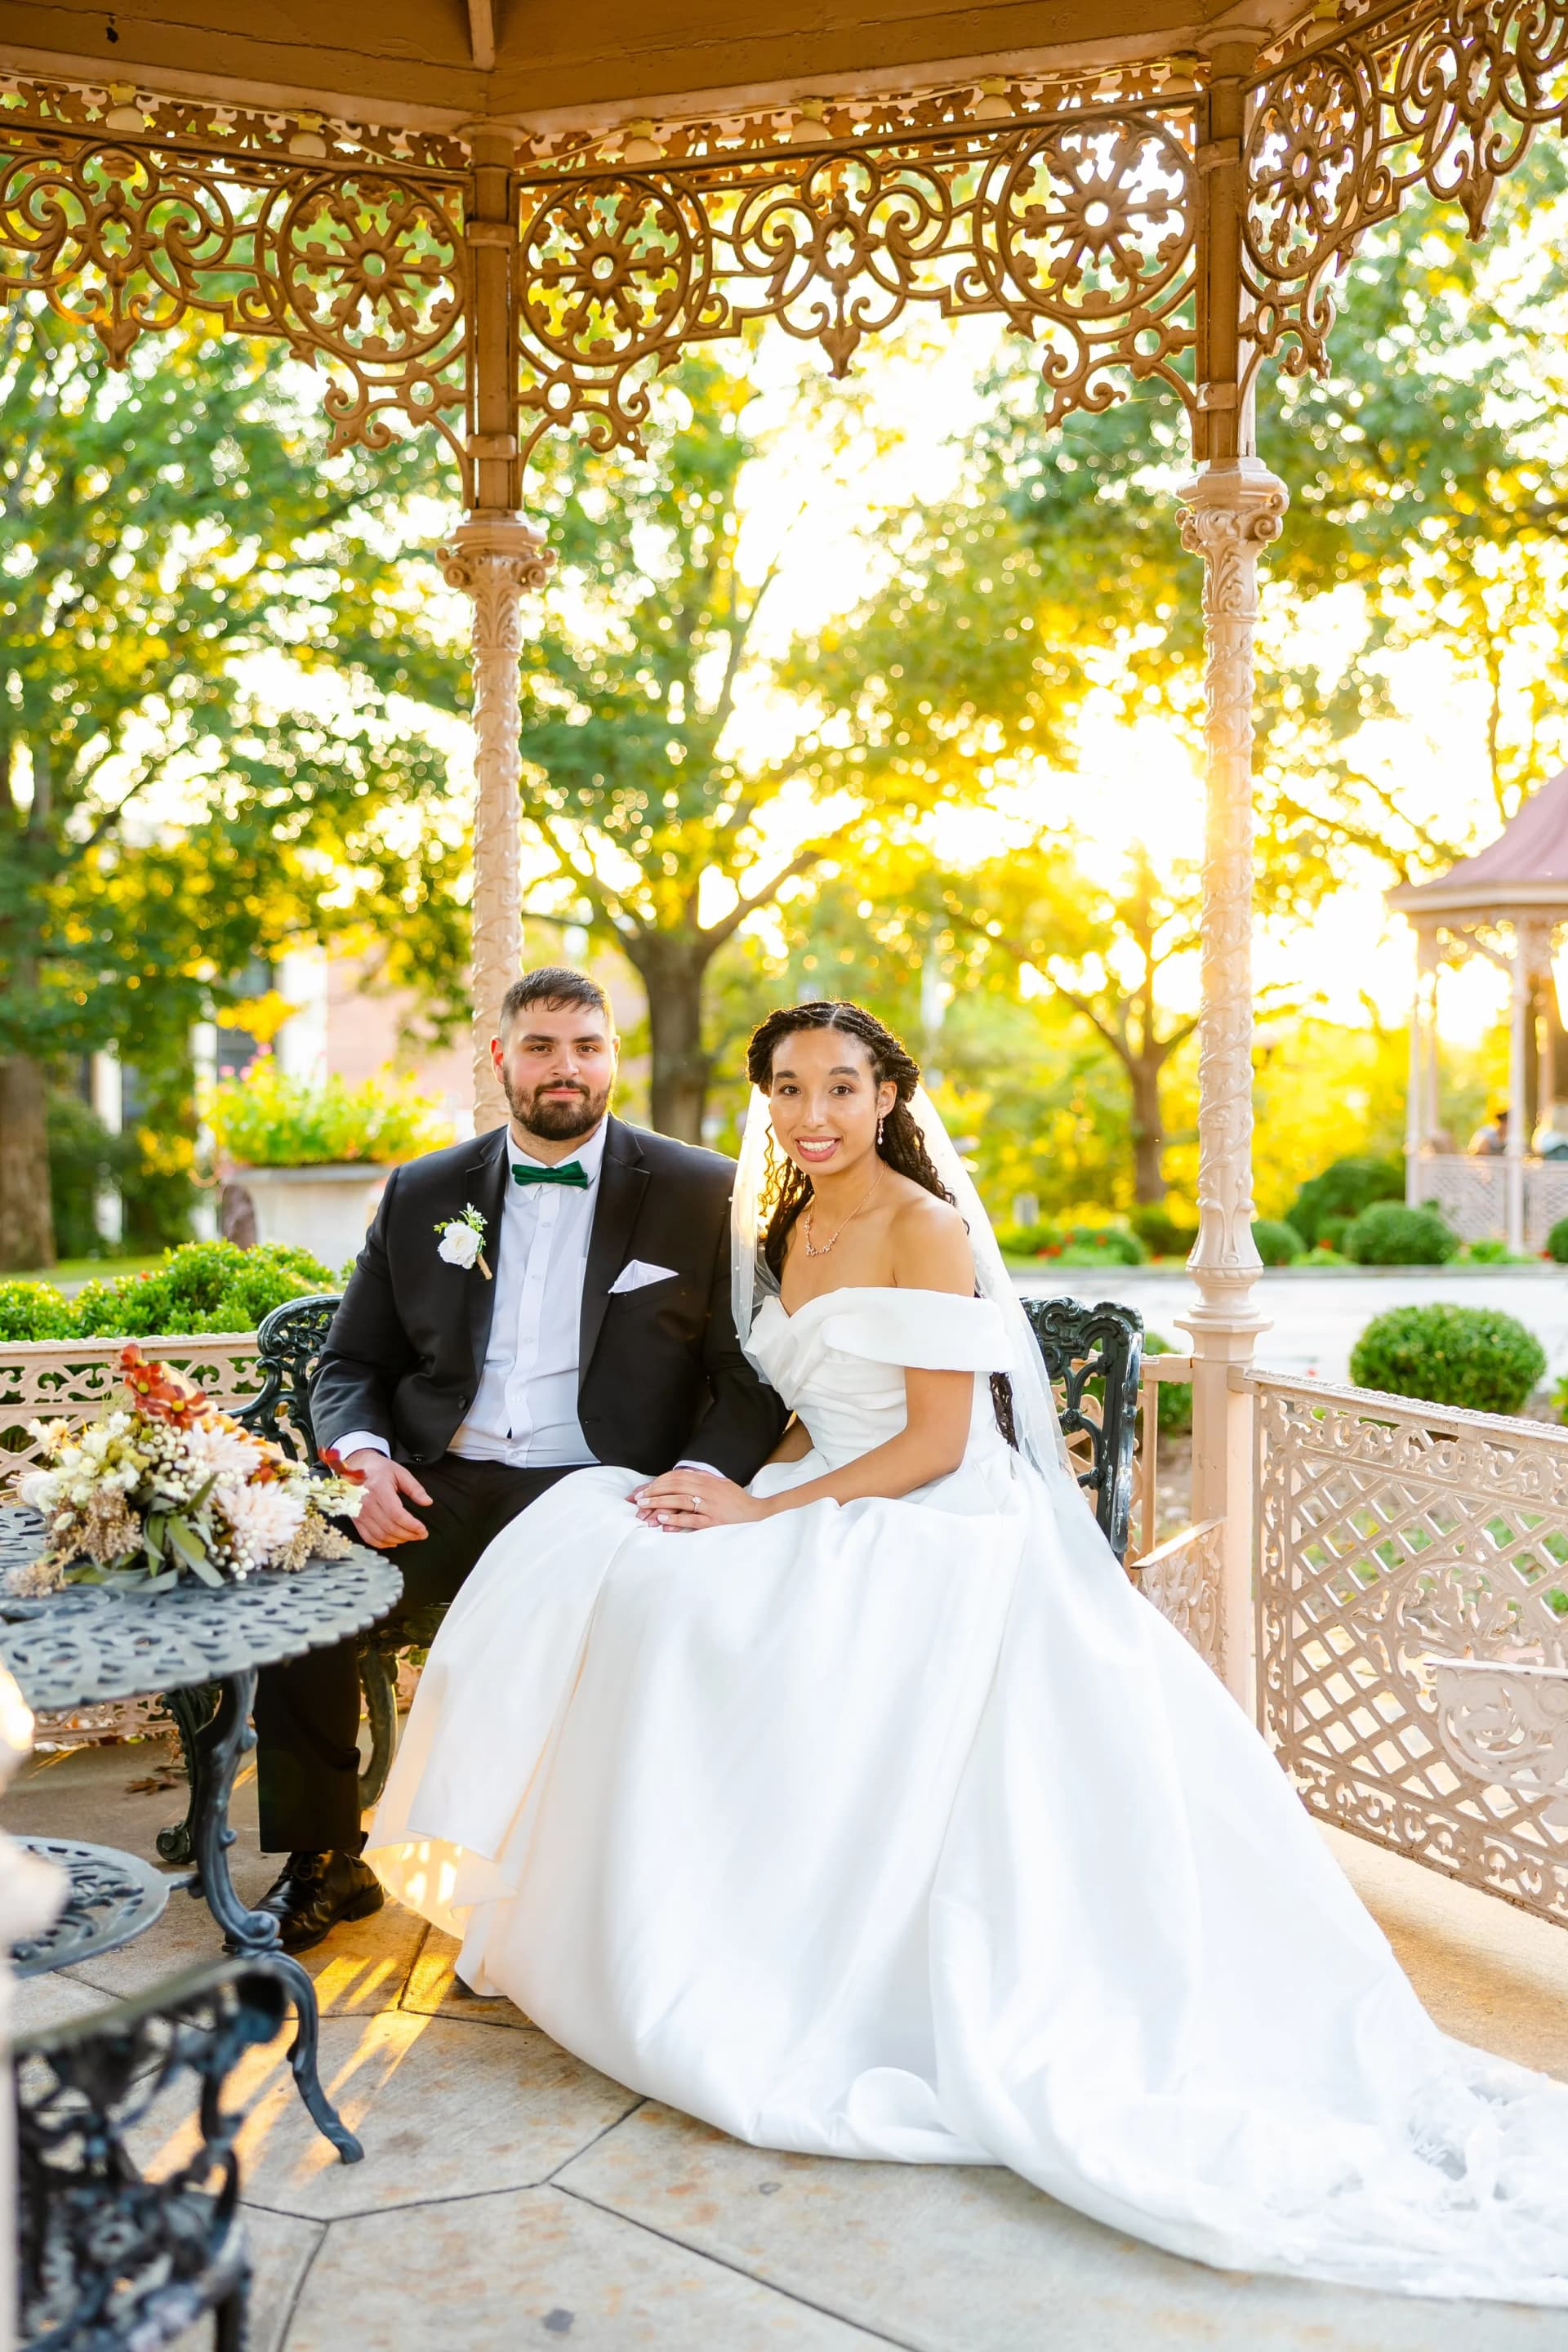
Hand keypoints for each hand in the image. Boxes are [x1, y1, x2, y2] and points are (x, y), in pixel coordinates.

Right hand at [346, 1451, 431, 1546]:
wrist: (357, 1467)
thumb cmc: (379, 1469)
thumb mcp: (400, 1473)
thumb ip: (415, 1488)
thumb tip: (427, 1502)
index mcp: (379, 1489)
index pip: (396, 1514)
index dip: (411, 1525)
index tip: (423, 1529)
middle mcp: (367, 1503)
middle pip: (390, 1527)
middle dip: (409, 1534)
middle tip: (421, 1534)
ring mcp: (359, 1513)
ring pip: (380, 1535)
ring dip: (398, 1539)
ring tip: (410, 1536)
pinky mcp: (356, 1520)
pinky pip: (368, 1538)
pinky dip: (382, 1543)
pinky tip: (394, 1541)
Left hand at [632, 1468, 769, 1531]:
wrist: (757, 1514)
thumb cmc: (738, 1500)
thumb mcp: (722, 1483)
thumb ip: (705, 1478)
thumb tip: (687, 1473)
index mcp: (708, 1481)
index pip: (678, 1477)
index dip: (659, 1482)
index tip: (646, 1489)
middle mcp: (708, 1490)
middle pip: (675, 1486)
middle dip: (654, 1491)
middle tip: (639, 1498)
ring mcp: (711, 1506)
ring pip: (680, 1501)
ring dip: (660, 1503)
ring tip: (645, 1507)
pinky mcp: (714, 1521)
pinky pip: (691, 1519)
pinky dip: (676, 1519)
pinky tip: (663, 1519)